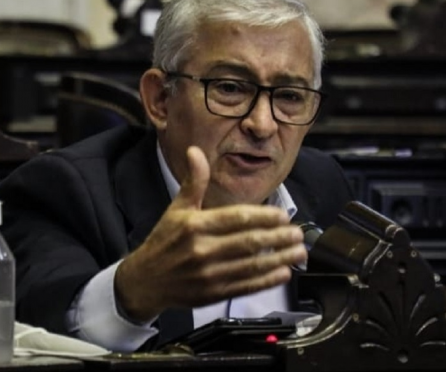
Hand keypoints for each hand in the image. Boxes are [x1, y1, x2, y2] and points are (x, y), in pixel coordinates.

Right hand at [114, 146, 305, 321]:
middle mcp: (202, 250)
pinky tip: (283, 273)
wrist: (146, 280)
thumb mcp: (177, 208)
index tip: (283, 216)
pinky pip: (245, 287)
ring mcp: (208, 275)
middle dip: (279, 238)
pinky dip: (267, 280)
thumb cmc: (164, 241)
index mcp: (195, 225)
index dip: (264, 217)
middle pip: (249, 242)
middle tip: (298, 233)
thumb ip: (193, 181)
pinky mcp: (213, 294)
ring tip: (299, 252)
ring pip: (252, 265)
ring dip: (280, 258)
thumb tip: (195, 151)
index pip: (237, 218)